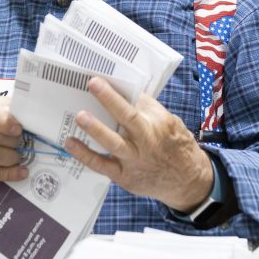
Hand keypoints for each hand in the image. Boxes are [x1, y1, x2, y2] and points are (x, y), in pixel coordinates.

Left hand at [63, 77, 213, 211]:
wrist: (188, 180)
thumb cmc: (176, 146)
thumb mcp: (170, 123)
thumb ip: (149, 110)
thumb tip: (127, 90)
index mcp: (159, 124)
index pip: (140, 102)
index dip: (122, 91)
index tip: (103, 77)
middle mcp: (147, 142)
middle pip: (128, 118)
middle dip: (111, 100)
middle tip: (94, 84)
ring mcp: (134, 160)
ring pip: (113, 144)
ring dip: (96, 129)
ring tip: (80, 116)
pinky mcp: (124, 176)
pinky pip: (101, 165)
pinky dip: (85, 155)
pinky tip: (71, 143)